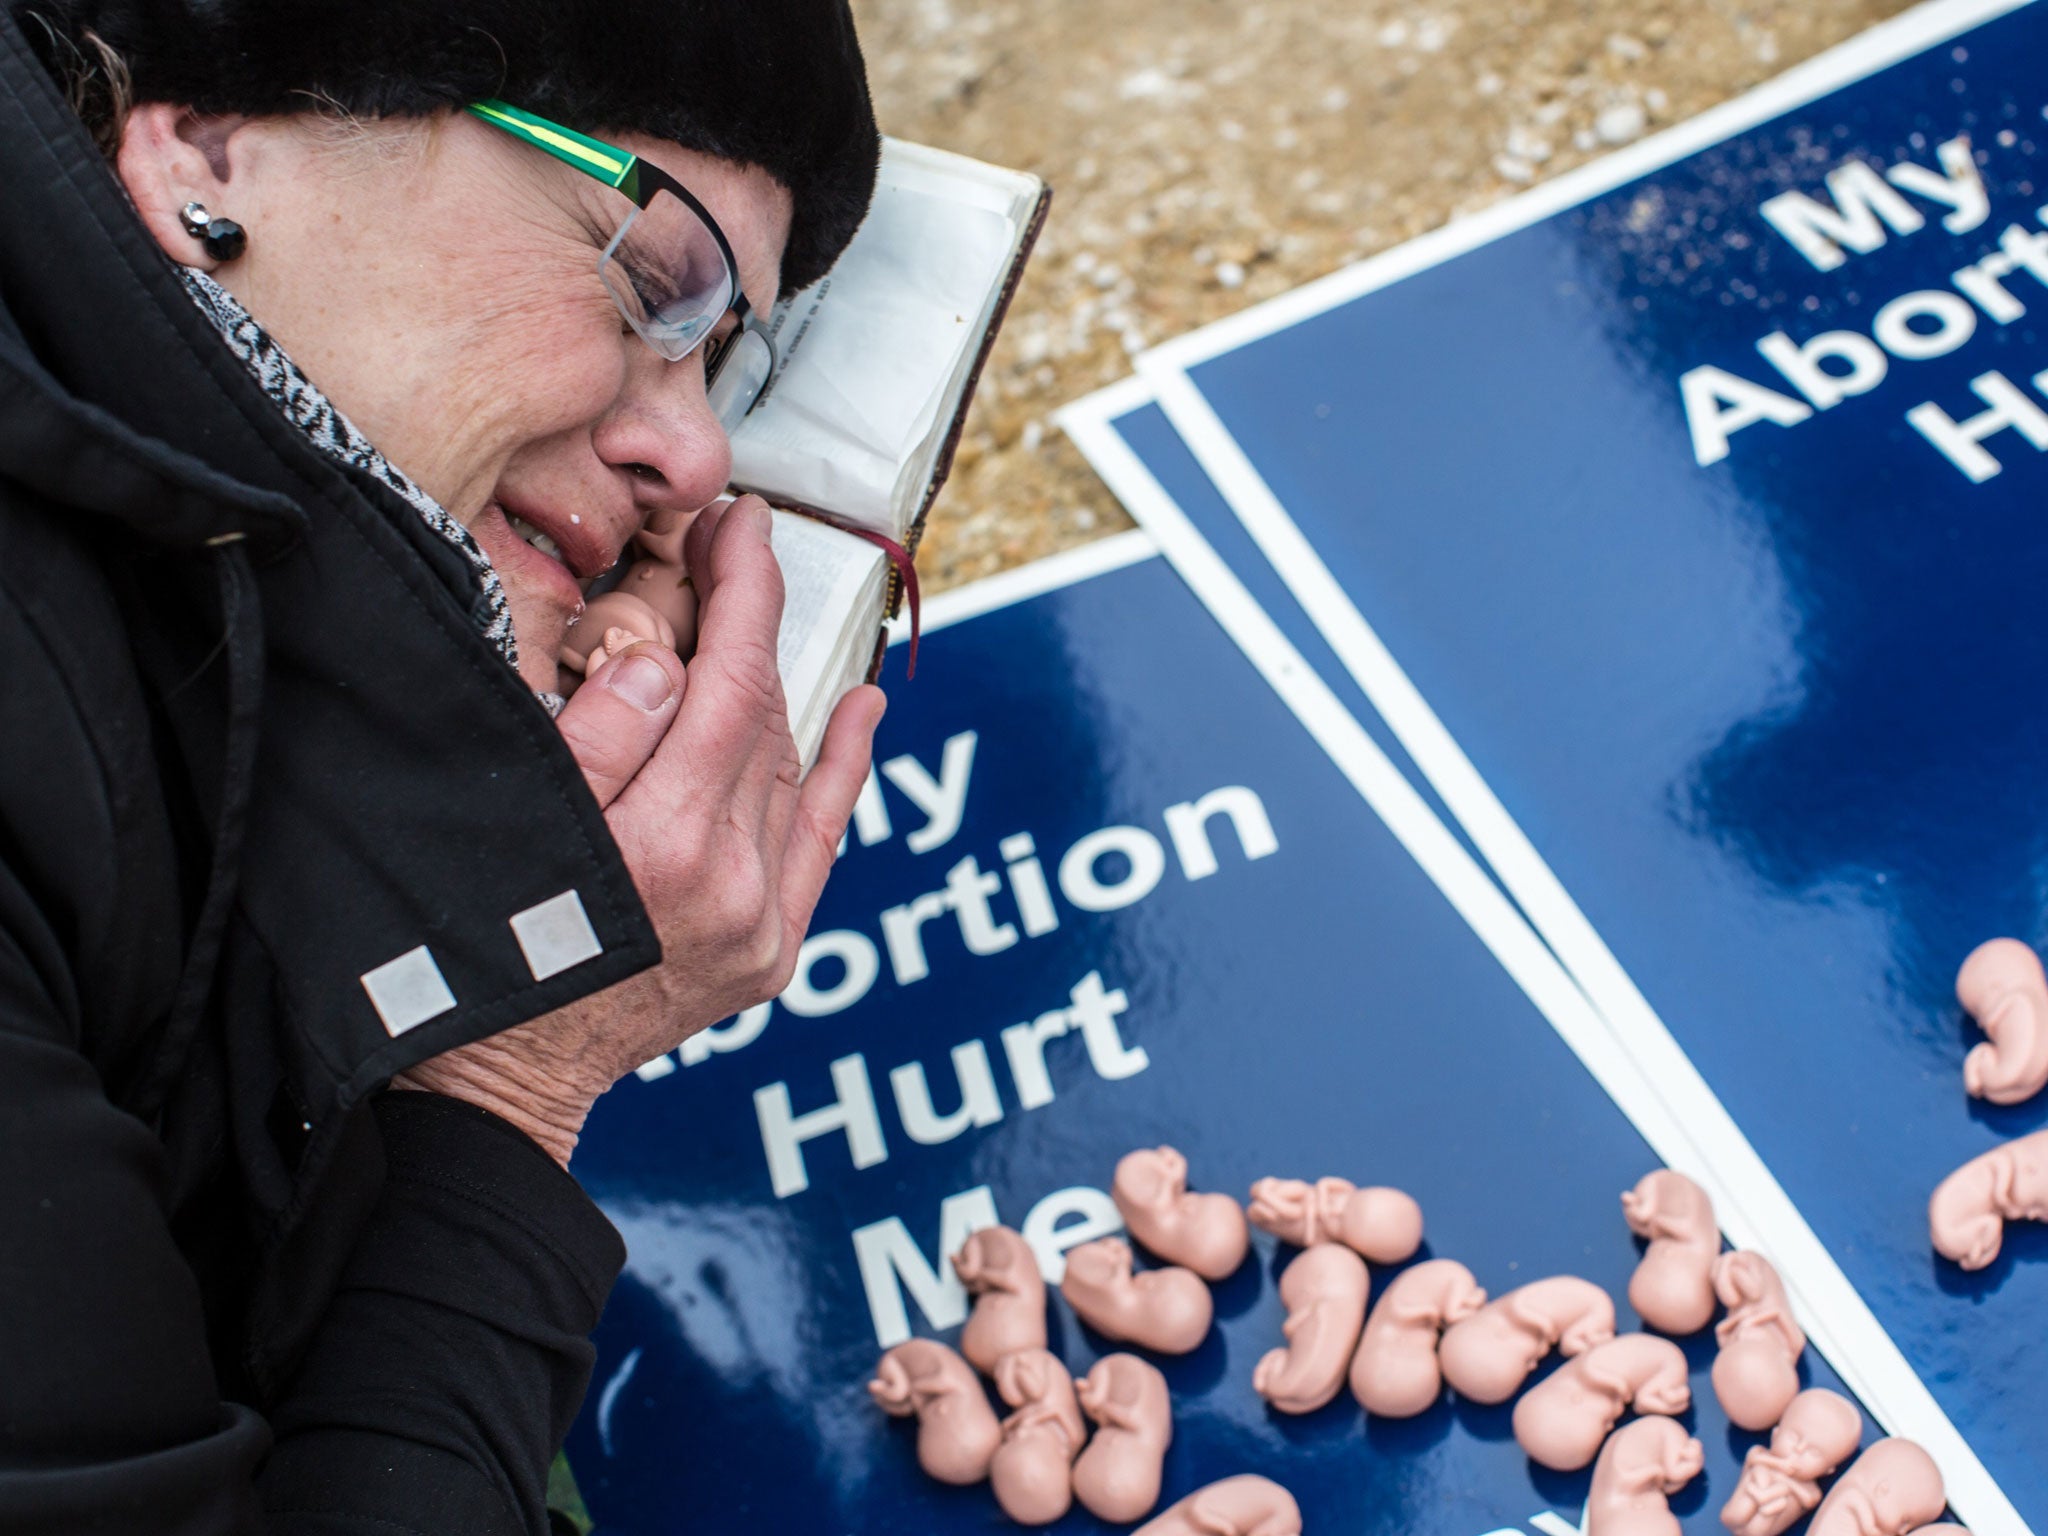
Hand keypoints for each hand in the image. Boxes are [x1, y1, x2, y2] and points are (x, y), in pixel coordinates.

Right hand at [396, 496, 884, 1164]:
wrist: (495, 1089)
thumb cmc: (480, 953)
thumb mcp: (511, 826)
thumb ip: (598, 736)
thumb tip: (668, 657)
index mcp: (666, 844)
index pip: (729, 680)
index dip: (743, 590)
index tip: (740, 526)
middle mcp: (732, 884)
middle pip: (763, 717)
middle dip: (754, 624)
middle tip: (732, 553)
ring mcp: (761, 925)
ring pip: (789, 767)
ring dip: (775, 689)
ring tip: (757, 619)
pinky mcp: (770, 954)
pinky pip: (822, 838)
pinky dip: (843, 770)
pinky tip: (861, 711)